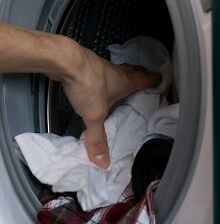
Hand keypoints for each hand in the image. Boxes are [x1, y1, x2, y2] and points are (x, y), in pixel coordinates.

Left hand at [57, 41, 160, 167]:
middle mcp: (114, 71)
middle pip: (131, 71)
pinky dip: (97, 75)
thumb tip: (103, 162)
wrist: (64, 60)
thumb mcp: (94, 115)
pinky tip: (91, 81)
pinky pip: (94, 70)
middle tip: (144, 76)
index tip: (160, 79)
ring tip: (119, 81)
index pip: (145, 79)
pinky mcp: (81, 64)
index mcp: (124, 82)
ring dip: (118, 74)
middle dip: (139, 74)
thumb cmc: (86, 84)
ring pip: (113, 70)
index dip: (154, 80)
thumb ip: (98, 138)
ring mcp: (97, 65)